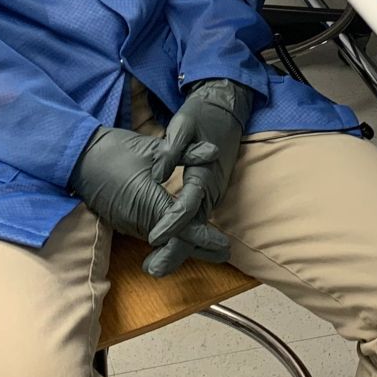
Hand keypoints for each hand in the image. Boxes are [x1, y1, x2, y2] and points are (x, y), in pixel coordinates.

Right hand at [69, 126, 229, 263]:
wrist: (78, 157)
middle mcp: (140, 220)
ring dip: (185, 244)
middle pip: (175, 243)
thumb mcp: (153, 148)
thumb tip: (213, 153)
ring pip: (163, 242)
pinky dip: (169, 239)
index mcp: (150, 203)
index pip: (183, 227)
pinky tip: (180, 237)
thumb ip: (186, 153)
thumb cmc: (115, 150)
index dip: (204, 237)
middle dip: (200, 248)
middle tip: (223, 252)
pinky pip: (151, 234)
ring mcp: (130, 223)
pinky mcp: (123, 221)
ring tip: (208, 248)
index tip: (223, 244)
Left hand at [148, 79, 252, 250]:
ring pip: (195, 229)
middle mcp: (211, 189)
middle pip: (193, 228)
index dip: (171, 224)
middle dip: (174, 250)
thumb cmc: (202, 115)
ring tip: (153, 266)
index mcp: (205, 174)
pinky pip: (194, 221)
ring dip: (176, 248)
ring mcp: (211, 194)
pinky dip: (182, 236)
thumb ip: (171, 149)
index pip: (187, 206)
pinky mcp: (206, 194)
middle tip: (151, 269)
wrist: (225, 107)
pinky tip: (166, 247)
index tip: (153, 237)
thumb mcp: (183, 125)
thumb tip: (159, 174)